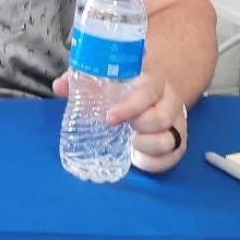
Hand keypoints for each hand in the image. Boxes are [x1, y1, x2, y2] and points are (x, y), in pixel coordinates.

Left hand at [53, 67, 186, 173]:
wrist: (156, 88)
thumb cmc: (125, 83)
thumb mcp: (105, 76)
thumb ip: (82, 79)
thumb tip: (59, 87)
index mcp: (152, 79)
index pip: (148, 90)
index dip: (130, 106)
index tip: (109, 118)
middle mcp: (169, 99)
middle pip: (161, 117)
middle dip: (138, 127)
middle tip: (121, 129)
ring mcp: (177, 121)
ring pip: (171, 140)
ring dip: (147, 146)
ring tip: (130, 143)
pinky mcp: (180, 140)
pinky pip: (174, 157)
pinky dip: (155, 163)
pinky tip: (138, 157)